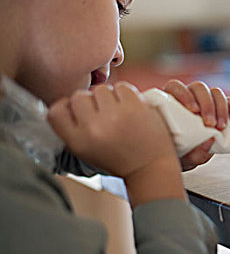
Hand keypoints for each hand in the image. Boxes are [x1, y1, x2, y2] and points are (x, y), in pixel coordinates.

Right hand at [48, 83, 186, 205]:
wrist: (150, 166)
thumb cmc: (119, 159)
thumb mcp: (86, 152)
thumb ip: (72, 129)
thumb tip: (66, 103)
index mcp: (78, 142)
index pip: (55, 111)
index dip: (65, 106)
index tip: (76, 109)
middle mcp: (94, 128)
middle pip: (79, 96)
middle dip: (89, 101)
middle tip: (102, 112)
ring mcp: (115, 115)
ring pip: (101, 89)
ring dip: (108, 97)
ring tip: (117, 112)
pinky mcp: (135, 106)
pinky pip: (122, 86)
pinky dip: (125, 94)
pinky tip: (128, 107)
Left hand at [163, 80, 229, 170]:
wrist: (188, 158)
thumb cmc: (179, 155)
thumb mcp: (183, 159)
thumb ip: (193, 153)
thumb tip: (210, 139)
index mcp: (171, 103)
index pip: (176, 87)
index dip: (184, 94)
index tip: (194, 110)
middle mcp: (188, 97)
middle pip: (199, 88)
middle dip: (207, 104)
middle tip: (210, 123)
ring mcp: (205, 101)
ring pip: (215, 92)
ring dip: (221, 108)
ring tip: (222, 126)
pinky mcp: (220, 107)